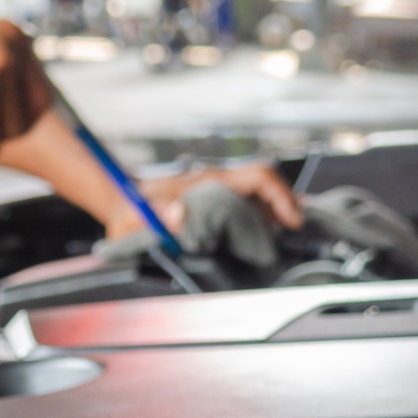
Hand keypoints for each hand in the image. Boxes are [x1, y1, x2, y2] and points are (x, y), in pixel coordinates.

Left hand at [107, 164, 304, 238]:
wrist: (122, 200)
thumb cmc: (130, 211)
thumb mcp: (137, 217)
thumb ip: (154, 216)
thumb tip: (178, 214)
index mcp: (208, 183)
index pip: (257, 177)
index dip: (280, 196)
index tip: (292, 221)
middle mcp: (219, 183)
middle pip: (266, 184)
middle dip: (287, 206)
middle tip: (295, 235)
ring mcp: (219, 190)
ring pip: (259, 194)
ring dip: (277, 213)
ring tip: (285, 240)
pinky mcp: (215, 201)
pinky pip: (247, 204)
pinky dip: (262, 218)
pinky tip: (266, 238)